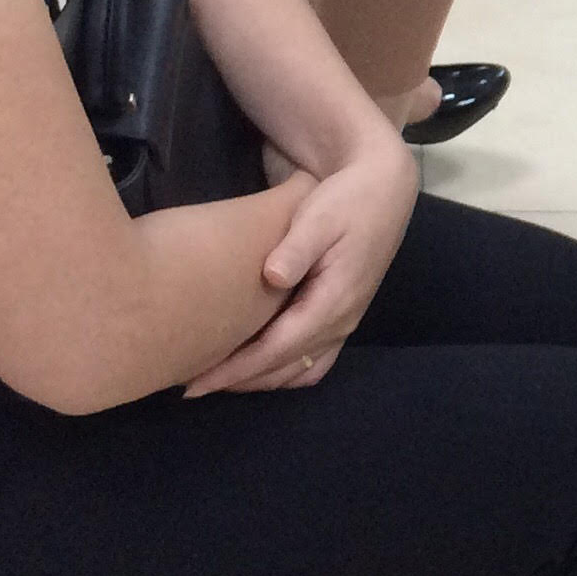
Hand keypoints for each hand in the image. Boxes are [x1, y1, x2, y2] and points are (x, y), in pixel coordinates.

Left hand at [185, 147, 416, 394]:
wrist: (384, 189)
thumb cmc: (346, 200)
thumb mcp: (319, 215)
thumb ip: (297, 247)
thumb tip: (272, 277)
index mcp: (334, 300)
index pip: (277, 349)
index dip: (236, 370)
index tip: (196, 385)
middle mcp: (342, 321)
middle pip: (285, 368)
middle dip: (239, 381)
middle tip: (192, 386)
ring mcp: (346, 322)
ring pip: (300, 371)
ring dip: (261, 380)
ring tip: (219, 379)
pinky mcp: (343, 317)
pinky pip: (313, 362)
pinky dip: (283, 372)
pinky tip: (257, 366)